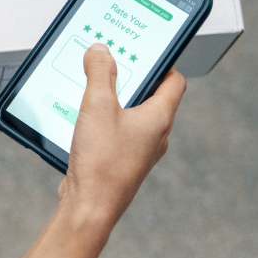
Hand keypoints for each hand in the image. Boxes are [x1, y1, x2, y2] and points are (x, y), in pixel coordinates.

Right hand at [59, 43, 185, 227]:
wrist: (89, 208)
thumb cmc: (101, 164)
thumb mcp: (98, 106)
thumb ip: (100, 73)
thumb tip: (101, 51)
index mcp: (159, 118)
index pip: (174, 80)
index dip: (161, 60)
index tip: (142, 49)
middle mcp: (155, 135)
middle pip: (151, 94)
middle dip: (131, 77)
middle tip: (111, 63)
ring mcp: (139, 150)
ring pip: (132, 114)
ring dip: (114, 99)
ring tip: (93, 87)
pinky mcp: (122, 160)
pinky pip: (118, 131)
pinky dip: (104, 119)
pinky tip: (82, 117)